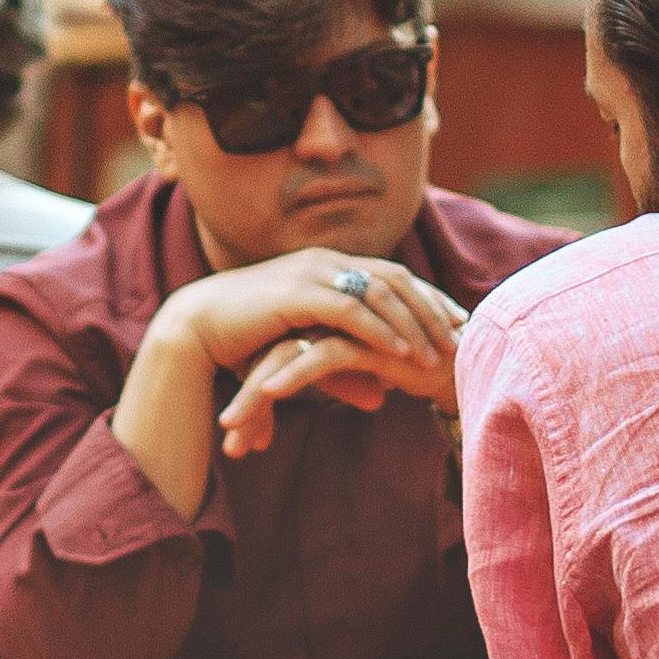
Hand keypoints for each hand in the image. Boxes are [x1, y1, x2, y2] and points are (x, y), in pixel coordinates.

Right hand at [159, 247, 463, 391]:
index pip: (392, 275)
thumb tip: (382, 397)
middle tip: (461, 336)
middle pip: (396, 278)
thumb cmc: (247, 340)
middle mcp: (325, 261)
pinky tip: (401, 354)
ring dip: (413, 323)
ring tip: (438, 353)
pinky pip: (350, 309)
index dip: (427, 299)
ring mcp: (312, 272)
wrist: (198, 325)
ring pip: (379, 292)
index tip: (457, 322)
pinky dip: (380, 331)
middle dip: (431, 308)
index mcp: (328, 265)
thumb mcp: (307, 355)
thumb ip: (346, 372)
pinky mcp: (298, 293)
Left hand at [216, 329, 403, 457]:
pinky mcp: (366, 339)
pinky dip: (293, 374)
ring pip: (287, 354)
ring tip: (232, 424)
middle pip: (272, 353)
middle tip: (225, 432)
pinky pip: (320, 355)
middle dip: (246, 397)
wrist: (463, 361)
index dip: (250, 392)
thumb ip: (338, 385)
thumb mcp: (363, 378)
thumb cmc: (412, 367)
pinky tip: (269, 392)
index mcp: (323, 320)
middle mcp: (328, 319)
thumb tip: (294, 428)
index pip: (273, 353)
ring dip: (256, 392)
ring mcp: (346, 326)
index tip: (233, 433)